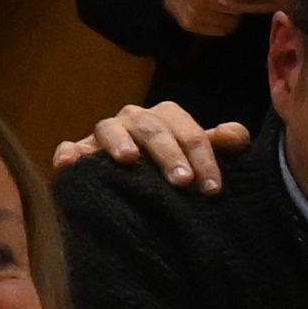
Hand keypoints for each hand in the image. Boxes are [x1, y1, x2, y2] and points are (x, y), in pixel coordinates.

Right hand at [53, 99, 242, 190]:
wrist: (134, 189)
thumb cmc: (170, 170)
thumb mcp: (196, 160)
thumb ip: (219, 146)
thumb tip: (238, 134)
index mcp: (164, 119)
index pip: (187, 131)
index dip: (203, 157)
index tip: (212, 189)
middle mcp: (133, 120)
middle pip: (151, 127)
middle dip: (168, 153)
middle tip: (182, 182)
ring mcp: (103, 135)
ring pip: (109, 128)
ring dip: (119, 142)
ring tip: (129, 160)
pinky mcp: (78, 153)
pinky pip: (70, 148)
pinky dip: (69, 152)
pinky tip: (69, 163)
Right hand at [163, 0, 288, 27]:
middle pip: (235, 8)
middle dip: (245, 7)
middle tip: (248, 4)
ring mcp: (194, 12)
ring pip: (230, 22)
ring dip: (236, 18)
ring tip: (232, 11)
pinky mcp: (191, 25)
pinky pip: (220, 31)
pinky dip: (226, 27)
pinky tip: (222, 19)